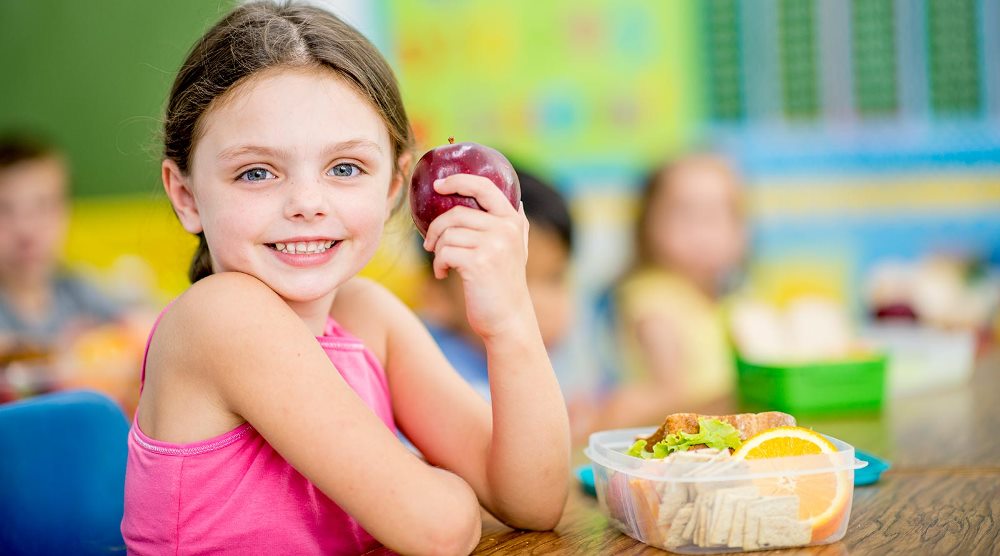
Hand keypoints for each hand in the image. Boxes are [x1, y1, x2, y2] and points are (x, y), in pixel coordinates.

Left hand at [422, 174, 531, 339]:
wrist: (509, 320)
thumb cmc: (506, 286)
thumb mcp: (517, 251)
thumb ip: (517, 226)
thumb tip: (518, 201)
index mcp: (512, 221)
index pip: (484, 187)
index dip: (459, 181)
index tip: (439, 185)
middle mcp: (505, 229)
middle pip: (455, 214)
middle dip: (436, 229)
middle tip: (429, 244)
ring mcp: (493, 245)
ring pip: (448, 234)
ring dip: (438, 251)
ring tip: (443, 265)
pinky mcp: (478, 263)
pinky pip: (445, 252)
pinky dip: (439, 264)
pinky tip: (443, 275)